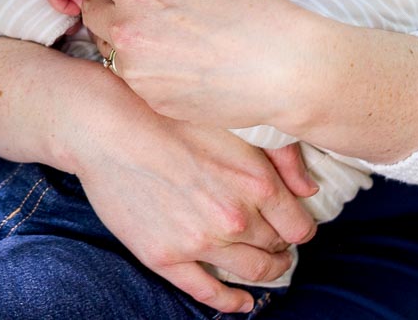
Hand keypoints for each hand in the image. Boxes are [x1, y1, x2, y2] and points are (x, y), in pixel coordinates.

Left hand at [29, 0, 314, 128]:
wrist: (285, 72)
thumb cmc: (258, 10)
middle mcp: (127, 30)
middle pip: (93, 9)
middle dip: (110, 3)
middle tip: (148, 5)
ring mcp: (136, 70)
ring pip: (110, 46)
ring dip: (127, 37)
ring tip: (173, 38)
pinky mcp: (149, 100)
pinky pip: (132, 77)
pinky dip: (147, 67)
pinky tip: (183, 65)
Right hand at [66, 79, 317, 312]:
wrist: (107, 128)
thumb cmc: (167, 115)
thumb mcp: (230, 123)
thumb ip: (279, 155)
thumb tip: (310, 189)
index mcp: (257, 183)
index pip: (299, 226)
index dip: (299, 227)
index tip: (292, 226)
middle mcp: (235, 218)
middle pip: (276, 249)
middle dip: (280, 248)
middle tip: (276, 243)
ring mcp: (200, 242)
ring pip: (250, 272)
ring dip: (264, 272)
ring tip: (265, 265)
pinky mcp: (167, 257)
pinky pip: (208, 292)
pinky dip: (230, 302)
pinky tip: (241, 302)